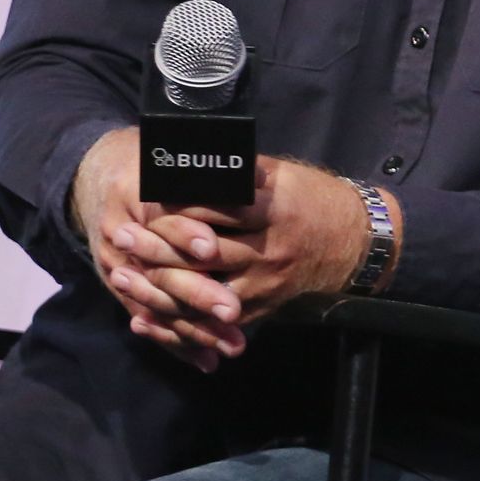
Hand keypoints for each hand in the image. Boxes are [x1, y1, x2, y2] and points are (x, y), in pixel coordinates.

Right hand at [72, 128, 236, 373]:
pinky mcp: (126, 289)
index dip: (184, 234)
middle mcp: (123, 239)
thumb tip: (250, 176)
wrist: (101, 180)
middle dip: (197, 293)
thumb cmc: (154, 169)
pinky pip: (152, 321)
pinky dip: (179, 343)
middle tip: (233, 311)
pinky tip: (207, 363)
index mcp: (136, 201)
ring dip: (194, 330)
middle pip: (161, 271)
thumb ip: (207, 175)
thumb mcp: (173, 165)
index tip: (212, 249)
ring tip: (233, 347)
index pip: (160, 220)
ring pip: (158, 305)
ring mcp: (120, 268)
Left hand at [103, 157, 372, 371]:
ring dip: (160, 288)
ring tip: (123, 278)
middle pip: (204, 253)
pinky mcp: (264, 306)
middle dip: (158, 248)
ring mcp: (266, 282)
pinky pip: (216, 319)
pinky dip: (181, 320)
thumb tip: (191, 160)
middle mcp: (270, 249)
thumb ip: (239, 175)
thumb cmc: (315, 200)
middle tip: (121, 239)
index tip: (142, 202)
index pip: (216, 210)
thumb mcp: (283, 177)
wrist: (358, 243)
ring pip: (205, 292)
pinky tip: (148, 316)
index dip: (177, 207)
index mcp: (275, 210)